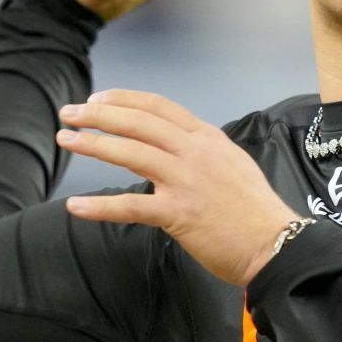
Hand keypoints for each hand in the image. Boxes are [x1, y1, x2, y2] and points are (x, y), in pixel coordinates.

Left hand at [55, 89, 301, 286]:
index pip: (159, 107)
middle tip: (69, 113)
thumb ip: (203, 152)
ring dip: (92, 144)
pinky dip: (100, 206)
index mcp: (207, 138)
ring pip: (130, 152)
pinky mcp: (179, 213)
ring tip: (65, 140)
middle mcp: (194, 152)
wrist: (276, 243)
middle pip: (138, 122)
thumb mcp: (233, 165)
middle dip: (98, 114)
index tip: (97, 98)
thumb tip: (175, 148)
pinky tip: (75, 205)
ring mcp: (186, 181)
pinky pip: (131, 205)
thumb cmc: (255, 211)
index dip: (124, 99)